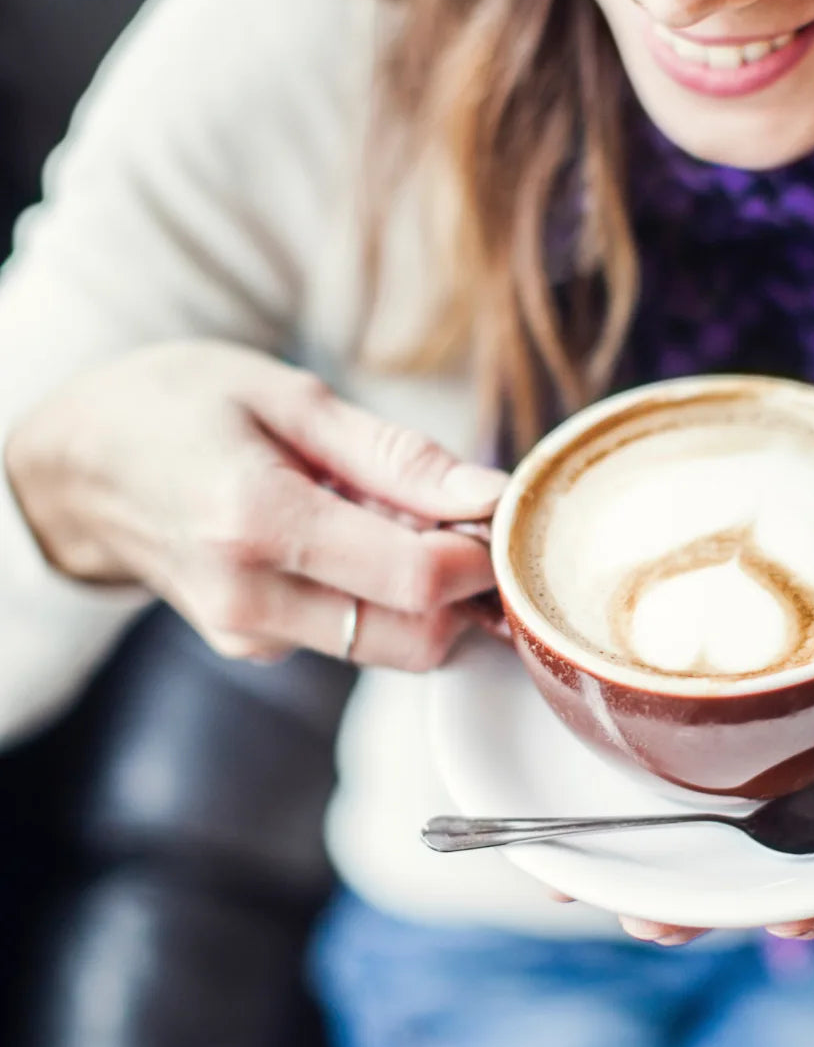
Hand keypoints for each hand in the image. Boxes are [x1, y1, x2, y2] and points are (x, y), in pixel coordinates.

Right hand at [4, 340, 508, 669]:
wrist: (78, 463)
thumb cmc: (177, 407)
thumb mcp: (290, 398)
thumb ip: (396, 456)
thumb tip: (489, 494)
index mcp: (257, 522)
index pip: (416, 579)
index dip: (481, 552)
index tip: (501, 509)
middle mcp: (250, 600)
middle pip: (417, 636)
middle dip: (466, 586)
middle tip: (463, 512)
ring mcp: (247, 637)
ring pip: (393, 646)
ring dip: (426, 592)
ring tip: (393, 512)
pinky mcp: (251, 648)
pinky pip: (353, 637)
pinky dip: (382, 596)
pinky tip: (354, 535)